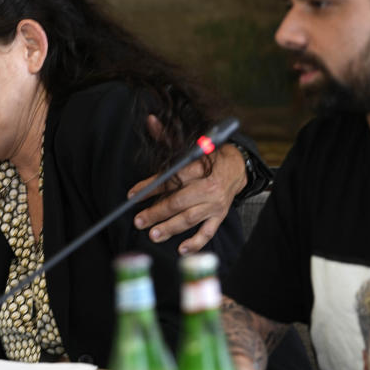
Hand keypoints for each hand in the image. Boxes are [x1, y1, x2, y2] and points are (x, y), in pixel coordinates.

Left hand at [129, 116, 247, 253]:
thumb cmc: (208, 157)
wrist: (236, 167)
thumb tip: (150, 121)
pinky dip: (196, 242)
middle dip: (157, 212)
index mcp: (200, 168)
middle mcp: (208, 187)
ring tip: (153, 234)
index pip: (172, 178)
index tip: (133, 194)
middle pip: (179, 201)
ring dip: (170, 227)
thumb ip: (167, 137)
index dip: (150, 187)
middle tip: (139, 220)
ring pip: (190, 218)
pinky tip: (182, 249)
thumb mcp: (189, 145)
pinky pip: (208, 232)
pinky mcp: (220, 216)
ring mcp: (215, 204)